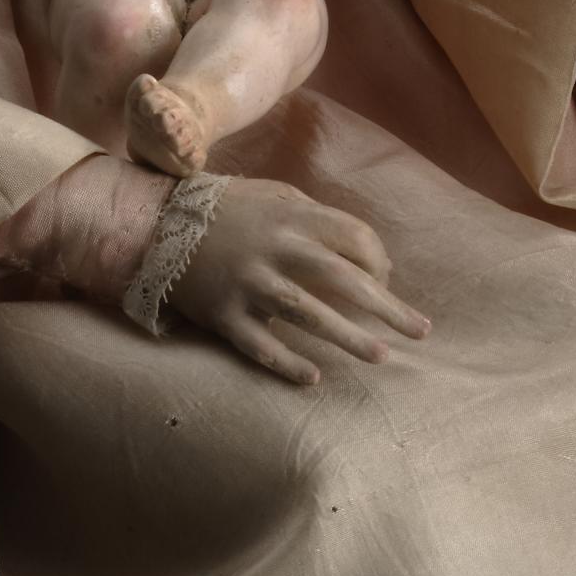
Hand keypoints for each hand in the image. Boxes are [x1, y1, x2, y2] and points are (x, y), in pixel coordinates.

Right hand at [167, 176, 429, 385]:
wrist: (155, 225)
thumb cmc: (226, 210)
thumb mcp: (272, 196)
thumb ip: (314, 217)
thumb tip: (365, 252)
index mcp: (290, 217)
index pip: (354, 237)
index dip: (380, 261)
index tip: (387, 282)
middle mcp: (274, 250)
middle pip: (343, 279)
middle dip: (387, 307)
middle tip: (419, 331)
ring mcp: (248, 284)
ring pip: (307, 314)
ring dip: (347, 337)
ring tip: (380, 355)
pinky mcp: (224, 315)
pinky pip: (260, 346)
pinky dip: (287, 364)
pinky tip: (314, 379)